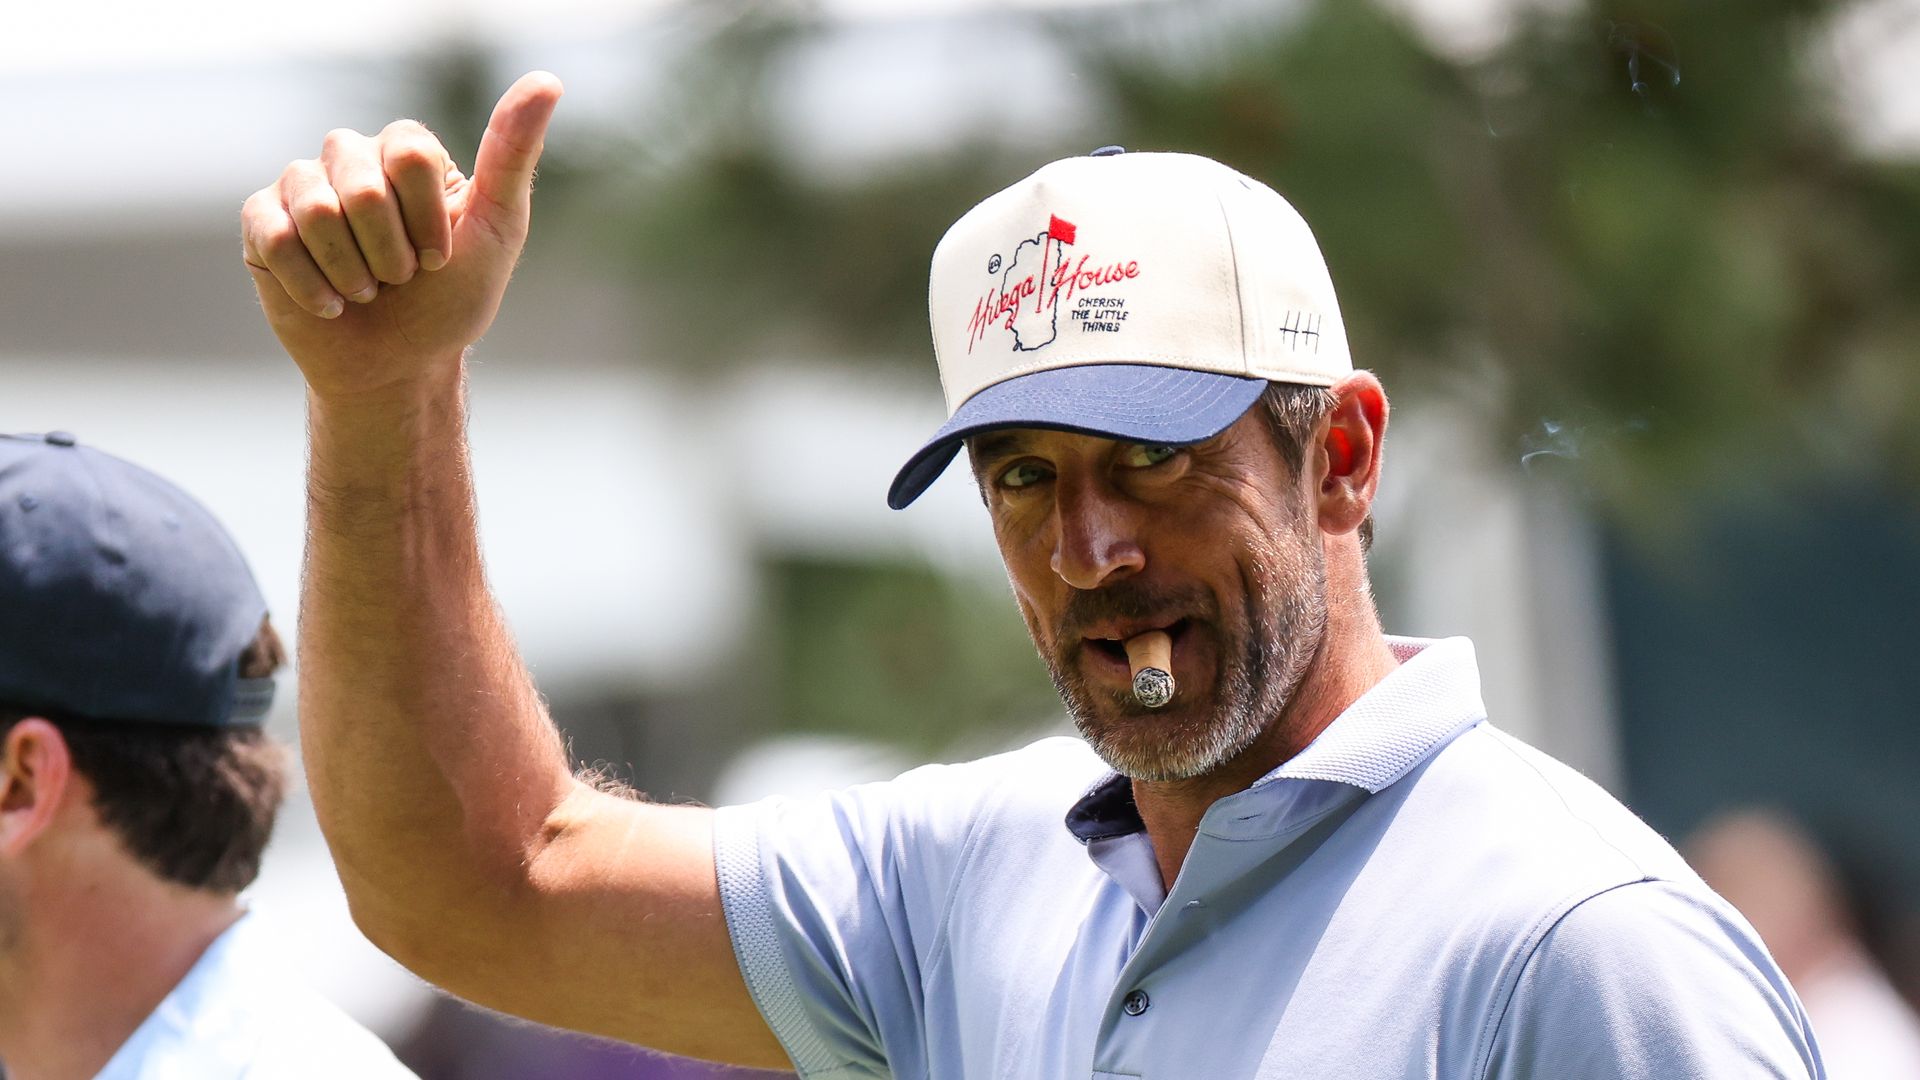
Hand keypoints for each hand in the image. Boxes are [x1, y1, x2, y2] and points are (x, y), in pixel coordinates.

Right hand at [242, 72, 562, 398]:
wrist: (399, 365)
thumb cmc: (451, 299)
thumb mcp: (497, 230)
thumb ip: (513, 156)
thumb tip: (547, 82)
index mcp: (406, 150)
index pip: (411, 154)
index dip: (427, 221)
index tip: (440, 258)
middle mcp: (351, 157)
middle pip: (362, 185)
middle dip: (390, 253)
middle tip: (400, 280)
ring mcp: (302, 185)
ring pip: (315, 209)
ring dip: (353, 272)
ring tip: (367, 291)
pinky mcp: (262, 221)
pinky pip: (275, 237)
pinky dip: (312, 285)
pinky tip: (331, 304)